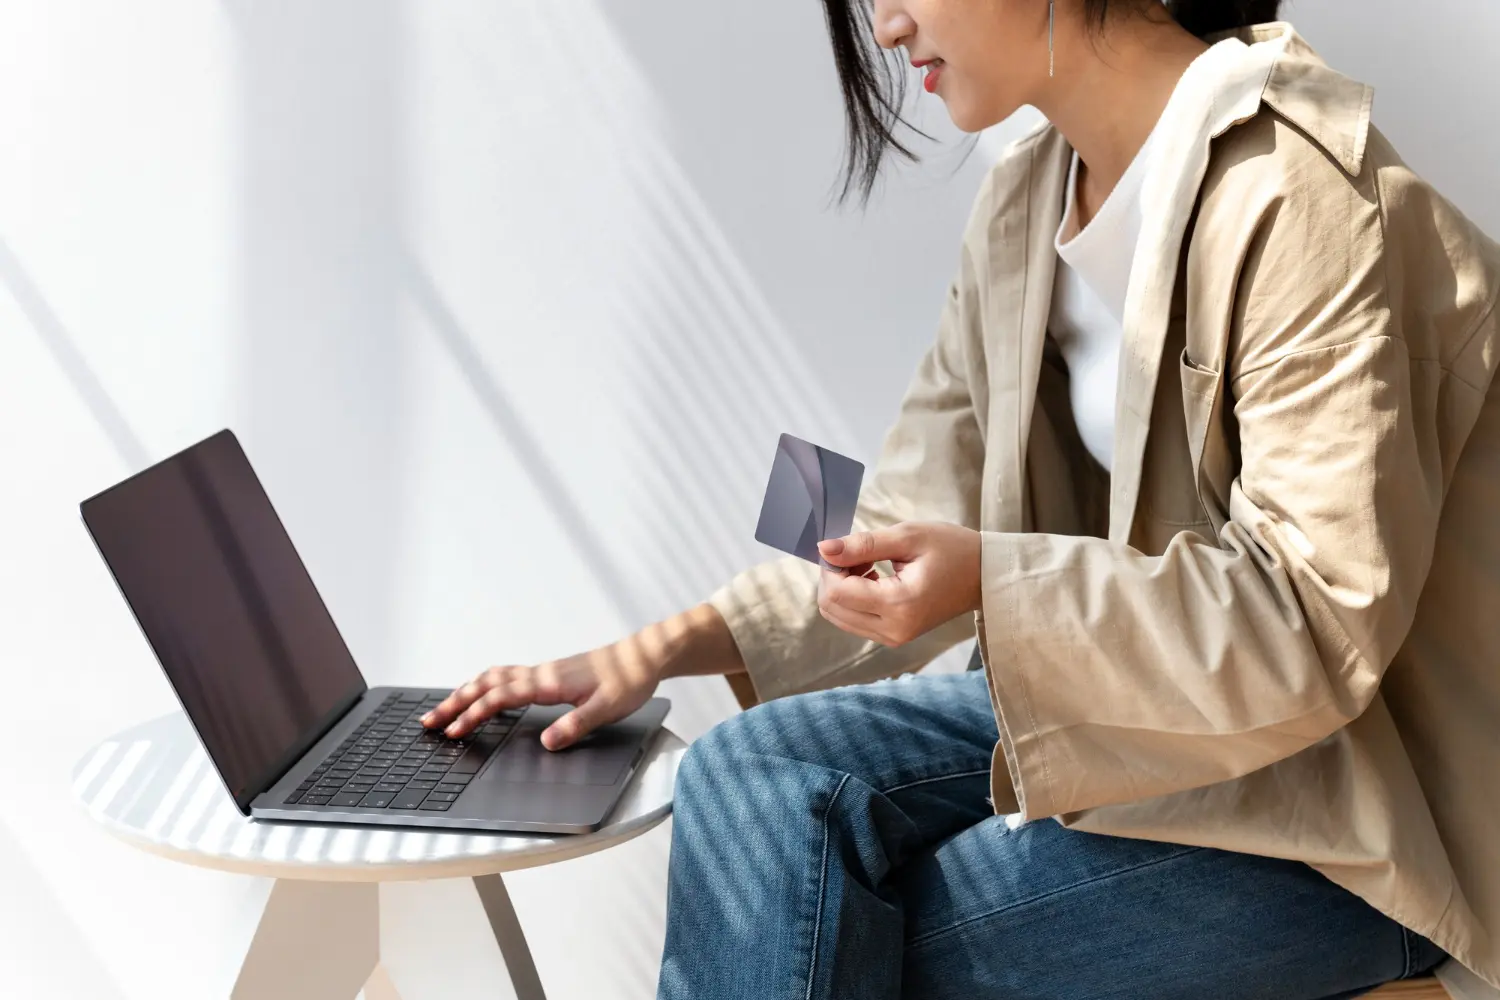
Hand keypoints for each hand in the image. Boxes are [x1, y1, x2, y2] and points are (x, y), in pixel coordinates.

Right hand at [422, 645, 659, 749]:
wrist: (643, 656)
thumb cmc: (628, 680)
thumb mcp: (607, 709)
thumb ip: (576, 725)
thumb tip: (547, 742)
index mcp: (548, 682)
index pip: (500, 699)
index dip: (474, 716)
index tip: (453, 732)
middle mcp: (540, 674)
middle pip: (485, 684)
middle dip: (454, 703)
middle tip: (428, 721)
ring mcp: (543, 672)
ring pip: (493, 677)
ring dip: (465, 691)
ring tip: (444, 708)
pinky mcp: (549, 674)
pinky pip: (506, 677)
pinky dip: (484, 685)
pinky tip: (482, 695)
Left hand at [816, 522, 981, 645]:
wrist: (984, 576)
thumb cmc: (952, 550)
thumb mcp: (908, 537)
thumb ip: (862, 544)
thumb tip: (823, 549)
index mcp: (899, 604)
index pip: (837, 592)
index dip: (831, 566)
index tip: (848, 546)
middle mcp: (893, 630)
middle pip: (832, 608)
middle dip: (834, 577)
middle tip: (859, 553)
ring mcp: (893, 638)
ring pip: (838, 616)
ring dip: (842, 587)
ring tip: (868, 564)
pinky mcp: (893, 637)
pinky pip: (853, 620)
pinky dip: (853, 598)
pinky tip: (873, 577)